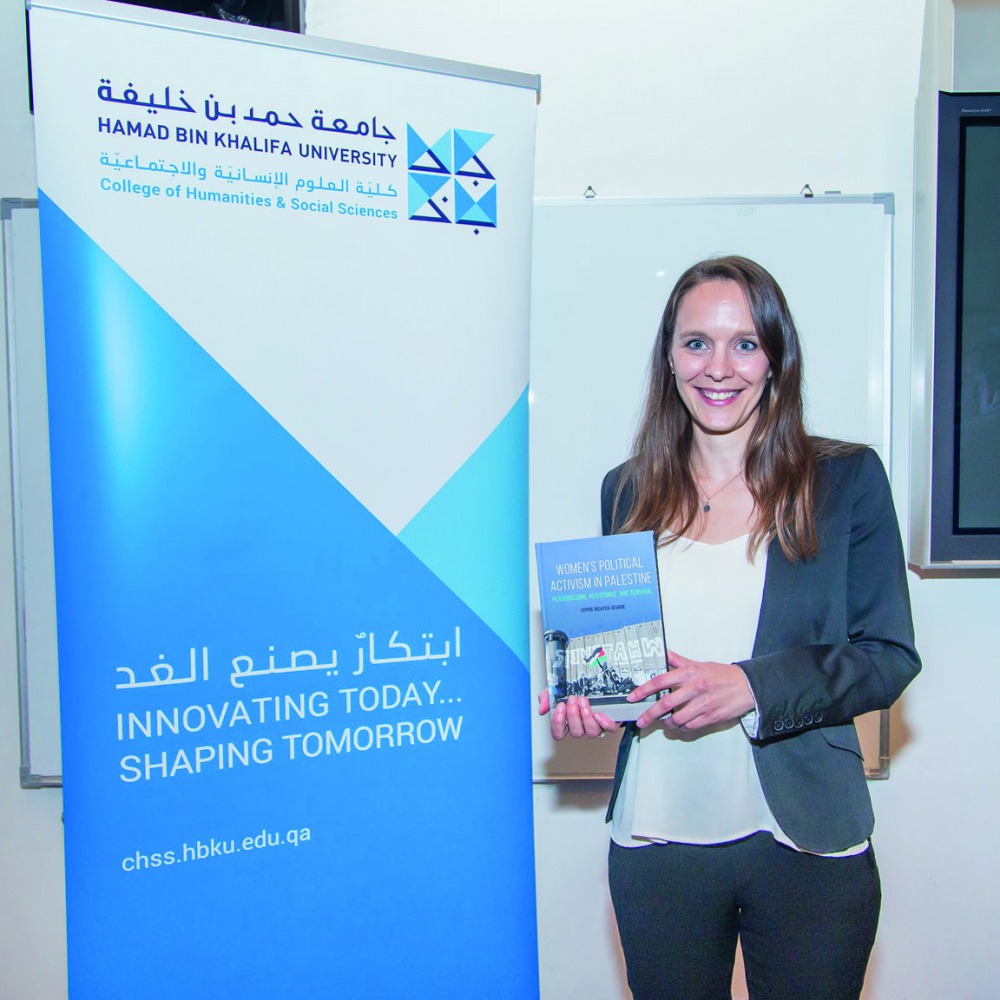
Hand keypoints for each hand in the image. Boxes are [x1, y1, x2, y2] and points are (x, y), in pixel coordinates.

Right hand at [537, 689, 618, 739]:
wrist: (600, 685)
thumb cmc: (578, 690)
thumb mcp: (559, 689)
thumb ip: (548, 698)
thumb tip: (542, 708)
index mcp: (568, 722)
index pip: (559, 733)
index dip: (558, 723)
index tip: (560, 707)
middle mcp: (582, 726)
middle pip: (576, 732)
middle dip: (573, 715)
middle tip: (572, 699)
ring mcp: (596, 725)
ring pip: (591, 732)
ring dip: (586, 716)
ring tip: (583, 701)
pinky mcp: (610, 721)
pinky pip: (609, 728)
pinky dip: (604, 722)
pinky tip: (598, 713)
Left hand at [627, 650, 754, 730]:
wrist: (747, 686)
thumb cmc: (721, 675)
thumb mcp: (698, 664)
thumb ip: (678, 660)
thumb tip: (662, 652)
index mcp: (689, 673)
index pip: (660, 681)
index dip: (643, 690)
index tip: (632, 697)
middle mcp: (694, 688)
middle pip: (665, 704)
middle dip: (649, 714)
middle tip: (641, 720)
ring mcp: (703, 704)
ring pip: (677, 719)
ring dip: (667, 723)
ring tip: (665, 722)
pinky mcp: (711, 717)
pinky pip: (690, 726)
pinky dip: (683, 727)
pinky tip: (681, 724)